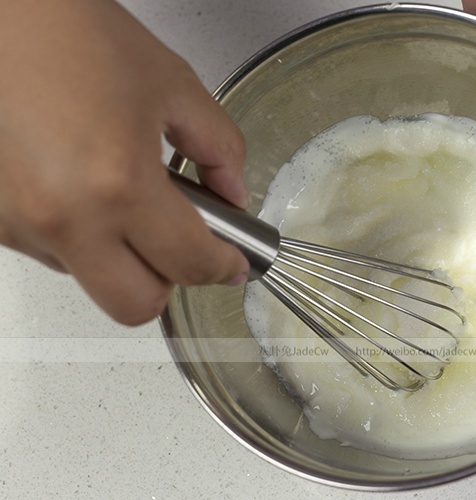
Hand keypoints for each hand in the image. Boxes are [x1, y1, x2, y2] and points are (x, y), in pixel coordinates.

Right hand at [0, 0, 249, 324]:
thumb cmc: (68, 32)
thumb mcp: (173, 85)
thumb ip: (220, 149)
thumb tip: (235, 194)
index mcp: (117, 184)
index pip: (189, 264)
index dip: (224, 268)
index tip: (233, 263)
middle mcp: (63, 217)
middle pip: (136, 305)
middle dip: (170, 280)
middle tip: (183, 243)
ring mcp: (18, 224)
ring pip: (92, 280)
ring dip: (121, 255)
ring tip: (124, 192)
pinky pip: (53, 252)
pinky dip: (81, 234)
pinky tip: (85, 186)